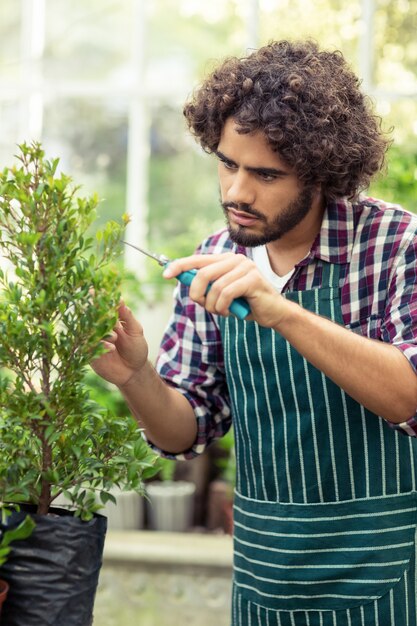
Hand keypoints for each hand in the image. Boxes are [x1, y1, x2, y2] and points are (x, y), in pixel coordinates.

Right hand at [91, 302, 148, 387]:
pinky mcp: (90, 354)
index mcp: (110, 320)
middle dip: (96, 314)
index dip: (98, 298)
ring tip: (115, 337)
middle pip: (92, 317)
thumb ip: (128, 316)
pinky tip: (111, 348)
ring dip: (102, 332)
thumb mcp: (135, 331)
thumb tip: (120, 299)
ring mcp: (93, 341)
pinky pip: (90, 347)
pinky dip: (101, 345)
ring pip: (90, 331)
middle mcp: (99, 329)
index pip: (102, 306)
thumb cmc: (136, 348)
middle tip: (105, 315)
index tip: (95, 290)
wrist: (134, 371)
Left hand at [163, 252, 290, 327]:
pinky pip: (227, 293)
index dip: (179, 265)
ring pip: (215, 287)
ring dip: (213, 305)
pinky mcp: (253, 279)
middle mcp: (235, 260)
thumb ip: (207, 286)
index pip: (197, 259)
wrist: (272, 313)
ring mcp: (245, 268)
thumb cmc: (245, 303)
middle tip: (202, 305)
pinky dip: (223, 306)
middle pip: (202, 273)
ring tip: (220, 311)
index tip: (165, 274)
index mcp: (225, 260)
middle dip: (197, 293)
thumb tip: (182, 281)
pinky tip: (229, 312)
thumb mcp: (222, 294)